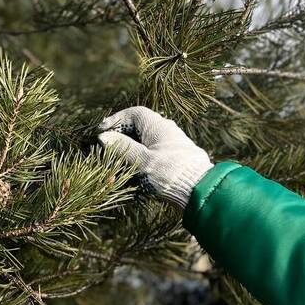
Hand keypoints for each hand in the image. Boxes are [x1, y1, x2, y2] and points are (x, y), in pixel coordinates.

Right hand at [98, 106, 212, 208]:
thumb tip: (104, 137)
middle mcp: (167, 131)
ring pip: (146, 141)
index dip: (117, 119)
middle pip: (139, 127)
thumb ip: (122, 148)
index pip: (135, 113)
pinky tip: (136, 172)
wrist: (200, 191)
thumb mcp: (142, 160)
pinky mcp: (176, 158)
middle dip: (122, 136)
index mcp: (159, 126)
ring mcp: (173, 144)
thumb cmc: (170, 173)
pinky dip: (141, 158)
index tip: (103, 131)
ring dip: (131, 149)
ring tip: (119, 163)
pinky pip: (154, 152)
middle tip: (109, 148)